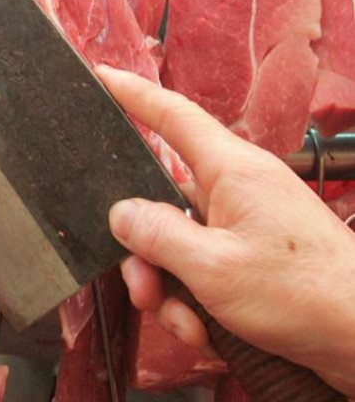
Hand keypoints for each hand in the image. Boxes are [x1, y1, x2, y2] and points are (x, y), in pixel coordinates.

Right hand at [96, 66, 354, 394]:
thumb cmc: (303, 294)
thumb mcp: (212, 267)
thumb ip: (157, 235)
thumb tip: (121, 213)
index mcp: (232, 170)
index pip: (173, 116)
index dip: (133, 94)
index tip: (102, 76)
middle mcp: (238, 189)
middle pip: (163, 201)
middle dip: (144, 250)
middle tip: (143, 288)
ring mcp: (247, 223)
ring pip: (179, 242)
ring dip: (168, 286)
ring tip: (183, 323)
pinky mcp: (255, 256)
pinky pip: (203, 267)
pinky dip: (194, 300)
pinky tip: (204, 330)